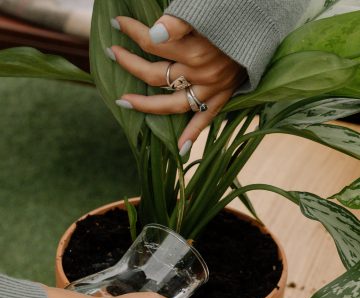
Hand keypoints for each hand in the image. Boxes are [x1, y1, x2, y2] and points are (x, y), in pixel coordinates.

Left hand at [109, 15, 246, 153]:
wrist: (265, 27)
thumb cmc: (234, 17)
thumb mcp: (208, 13)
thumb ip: (181, 21)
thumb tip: (157, 32)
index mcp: (195, 49)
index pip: (153, 43)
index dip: (132, 31)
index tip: (117, 22)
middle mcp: (200, 73)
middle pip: (155, 75)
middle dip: (129, 64)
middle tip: (112, 53)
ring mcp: (210, 90)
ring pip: (171, 104)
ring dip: (146, 105)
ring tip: (124, 101)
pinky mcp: (221, 98)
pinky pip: (204, 120)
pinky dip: (192, 135)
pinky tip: (180, 150)